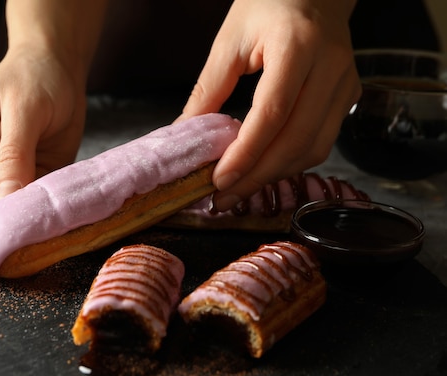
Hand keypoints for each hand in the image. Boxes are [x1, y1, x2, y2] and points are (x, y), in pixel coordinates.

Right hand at [0, 45, 85, 278]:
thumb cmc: (33, 77)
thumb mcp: (24, 112)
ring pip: (2, 216)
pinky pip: (28, 208)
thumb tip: (8, 204)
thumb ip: (15, 158)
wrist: (57, 65)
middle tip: (6, 274)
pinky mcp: (26, 179)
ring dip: (16, 236)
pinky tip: (47, 238)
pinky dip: (36, 223)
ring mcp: (1, 175)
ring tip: (31, 260)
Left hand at [178, 0, 360, 210]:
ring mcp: (345, 83)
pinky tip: (265, 169)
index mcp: (297, 46)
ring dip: (275, 175)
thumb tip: (185, 135)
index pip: (272, 113)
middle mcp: (330, 66)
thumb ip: (208, 90)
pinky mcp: (349, 95)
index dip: (246, 153)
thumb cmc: (268, 5)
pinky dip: (291, 162)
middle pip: (297, 139)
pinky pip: (322, 141)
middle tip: (224, 197)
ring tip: (240, 188)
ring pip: (315, 148)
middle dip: (257, 176)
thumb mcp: (229, 41)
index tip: (219, 180)